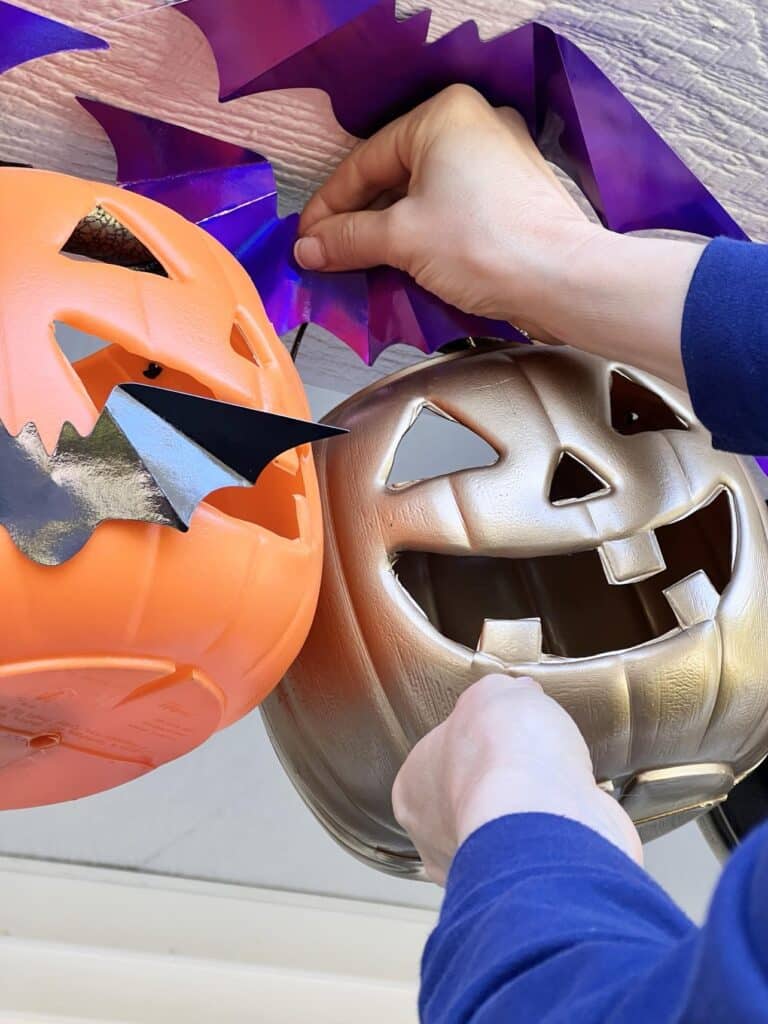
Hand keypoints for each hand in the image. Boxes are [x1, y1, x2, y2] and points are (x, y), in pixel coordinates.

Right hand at [296, 85, 703, 386]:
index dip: (329, 205)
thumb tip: (309, 247)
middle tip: (328, 254)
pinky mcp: (513, 194)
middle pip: (395, 175)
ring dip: (389, 231)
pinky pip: (452, 207)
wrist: (560, 279)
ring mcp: (498, 158)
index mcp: (443, 114)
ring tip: (360, 264)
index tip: (307, 238)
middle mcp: (473, 124)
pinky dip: (424, 233)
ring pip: (423, 193)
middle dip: (359, 220)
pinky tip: (404, 263)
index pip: (366, 160)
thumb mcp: (402, 239)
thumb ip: (348, 238)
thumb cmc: (484, 245)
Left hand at [391, 674, 641, 885]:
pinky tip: (569, 815)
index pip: (438, 761)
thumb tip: (516, 695)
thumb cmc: (504, 755)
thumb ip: (498, 695)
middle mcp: (434, 837)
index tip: (499, 733)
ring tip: (553, 790)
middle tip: (528, 763)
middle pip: (467, 801)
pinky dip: (557, 837)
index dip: (474, 741)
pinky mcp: (521, 887)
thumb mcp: (496, 692)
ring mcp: (476, 869)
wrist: (546, 812)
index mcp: (411, 788)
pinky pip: (539, 856)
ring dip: (528, 814)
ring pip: (503, 834)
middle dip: (500, 783)